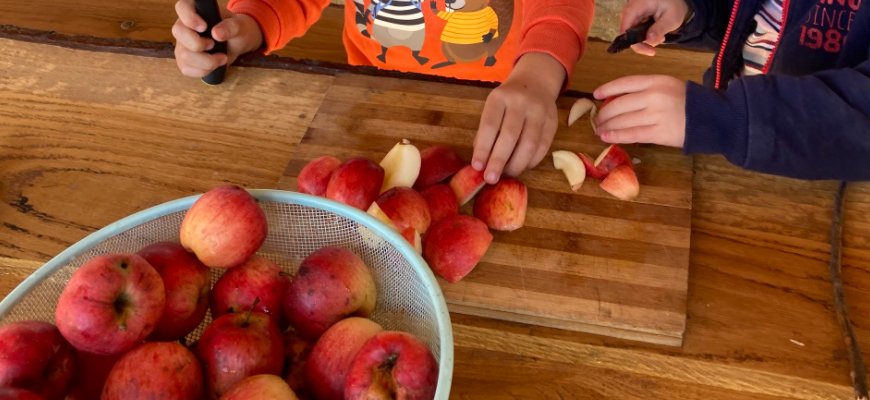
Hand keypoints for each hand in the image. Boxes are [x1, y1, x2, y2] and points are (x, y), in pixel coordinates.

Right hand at [172, 0, 263, 77]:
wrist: (237, 43)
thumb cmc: (236, 30)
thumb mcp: (239, 26)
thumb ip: (230, 27)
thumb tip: (217, 33)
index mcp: (195, 9)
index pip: (182, 7)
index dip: (189, 18)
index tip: (203, 27)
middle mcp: (184, 25)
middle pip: (179, 32)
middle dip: (198, 44)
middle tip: (213, 44)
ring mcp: (182, 43)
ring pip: (183, 54)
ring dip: (206, 61)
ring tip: (222, 58)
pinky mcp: (184, 59)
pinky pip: (186, 68)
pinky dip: (203, 71)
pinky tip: (214, 65)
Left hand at [472, 52, 563, 183]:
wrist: (535, 83)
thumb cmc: (507, 101)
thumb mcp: (493, 108)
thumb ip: (486, 132)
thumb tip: (482, 163)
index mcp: (500, 98)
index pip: (489, 126)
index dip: (483, 149)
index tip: (477, 167)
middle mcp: (520, 102)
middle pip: (510, 136)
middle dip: (499, 161)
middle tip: (491, 178)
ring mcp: (539, 111)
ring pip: (529, 144)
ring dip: (517, 164)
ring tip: (507, 175)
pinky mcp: (552, 122)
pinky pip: (543, 147)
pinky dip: (532, 161)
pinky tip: (522, 167)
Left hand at [592, 75, 686, 146]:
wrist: (713, 118)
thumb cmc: (690, 101)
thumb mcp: (669, 85)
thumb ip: (647, 90)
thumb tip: (618, 100)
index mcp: (656, 81)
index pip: (625, 83)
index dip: (608, 89)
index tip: (596, 95)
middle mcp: (654, 96)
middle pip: (619, 104)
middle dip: (604, 113)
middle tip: (598, 119)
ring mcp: (655, 115)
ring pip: (622, 121)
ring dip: (607, 127)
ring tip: (599, 130)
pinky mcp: (658, 133)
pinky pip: (631, 135)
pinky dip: (616, 136)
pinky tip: (607, 137)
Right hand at [620, 0, 689, 55]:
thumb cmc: (673, 4)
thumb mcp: (671, 18)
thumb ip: (660, 29)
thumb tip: (649, 40)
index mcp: (636, 6)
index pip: (627, 29)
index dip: (635, 43)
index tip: (649, 50)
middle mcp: (630, 10)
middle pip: (628, 33)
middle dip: (644, 42)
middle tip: (660, 41)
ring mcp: (631, 14)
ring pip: (632, 34)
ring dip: (646, 39)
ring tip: (661, 35)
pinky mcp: (634, 18)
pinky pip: (635, 31)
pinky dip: (646, 35)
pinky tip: (656, 32)